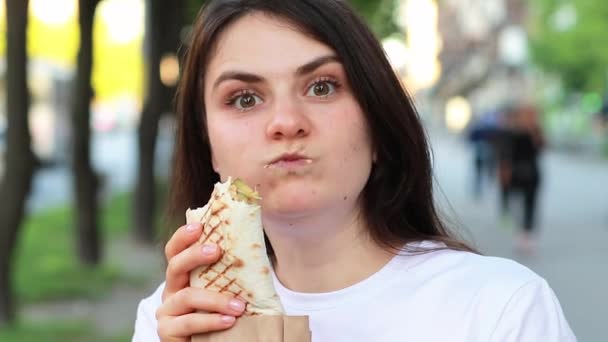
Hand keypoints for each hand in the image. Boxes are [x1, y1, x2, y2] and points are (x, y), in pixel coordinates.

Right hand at [156, 223, 245, 340]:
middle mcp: (171, 290)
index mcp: (182, 276)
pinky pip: (188, 323)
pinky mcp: (167, 332)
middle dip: (194, 256)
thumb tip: (251, 242)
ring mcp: (166, 311)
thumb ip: (227, 272)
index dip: (182, 237)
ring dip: (215, 299)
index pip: (175, 250)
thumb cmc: (221, 314)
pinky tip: (229, 321)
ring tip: (239, 306)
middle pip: (174, 266)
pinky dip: (210, 320)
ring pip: (187, 296)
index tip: (199, 226)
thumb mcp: (222, 290)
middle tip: (216, 251)